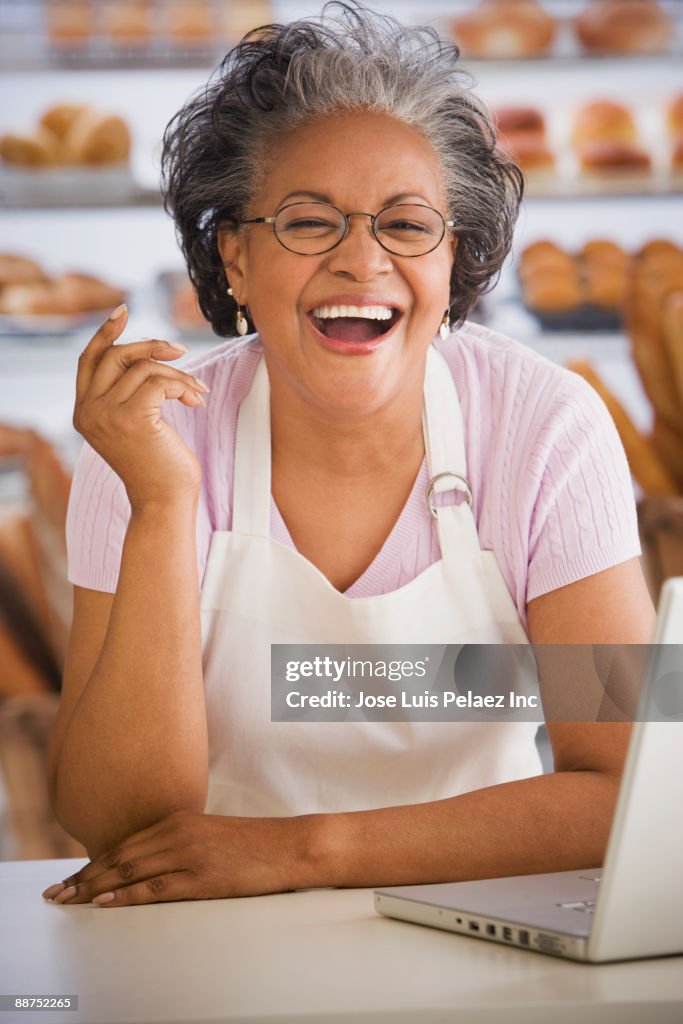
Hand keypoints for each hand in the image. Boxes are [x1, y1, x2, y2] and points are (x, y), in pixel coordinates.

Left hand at [41, 810, 304, 905]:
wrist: (287, 845)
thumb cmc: (252, 844)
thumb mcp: (208, 836)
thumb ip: (178, 843)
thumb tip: (146, 864)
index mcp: (178, 819)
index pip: (124, 843)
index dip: (92, 862)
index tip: (70, 878)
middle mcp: (178, 832)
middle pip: (119, 857)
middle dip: (83, 876)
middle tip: (57, 893)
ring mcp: (189, 854)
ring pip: (130, 871)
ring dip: (95, 887)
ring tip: (70, 900)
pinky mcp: (202, 877)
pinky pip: (156, 888)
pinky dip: (126, 896)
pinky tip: (105, 903)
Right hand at [73, 305, 208, 509]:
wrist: (164, 502)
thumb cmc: (159, 465)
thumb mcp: (135, 424)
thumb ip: (128, 394)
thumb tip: (149, 356)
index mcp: (84, 412)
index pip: (88, 360)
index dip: (104, 332)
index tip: (123, 311)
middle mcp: (88, 412)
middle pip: (115, 355)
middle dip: (151, 346)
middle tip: (182, 351)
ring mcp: (106, 415)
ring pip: (145, 368)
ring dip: (179, 376)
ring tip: (198, 392)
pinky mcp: (131, 419)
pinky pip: (159, 381)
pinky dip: (183, 386)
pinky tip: (196, 400)